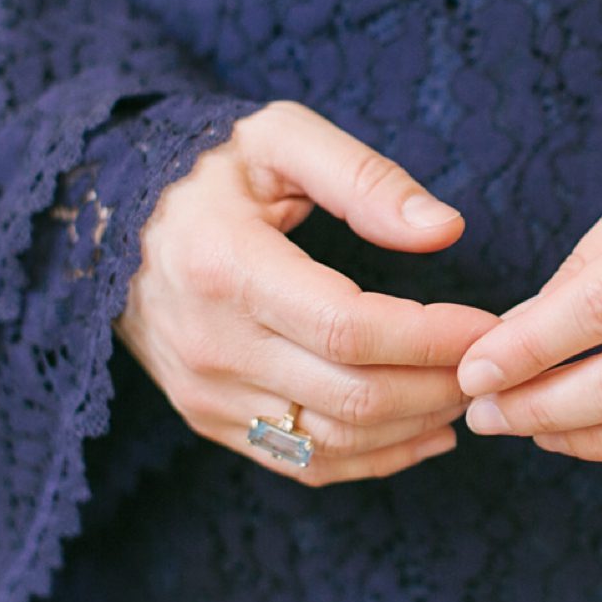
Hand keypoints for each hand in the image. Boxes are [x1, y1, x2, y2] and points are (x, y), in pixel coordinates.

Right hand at [118, 101, 497, 484]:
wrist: (106, 221)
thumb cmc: (209, 171)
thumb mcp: (278, 138)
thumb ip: (364, 177)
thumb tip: (445, 230)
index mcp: (226, 267)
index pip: (349, 328)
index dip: (432, 336)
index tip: (490, 324)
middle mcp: (211, 344)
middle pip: (353, 395)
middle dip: (441, 384)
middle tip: (495, 358)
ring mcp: (207, 393)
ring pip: (336, 440)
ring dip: (419, 424)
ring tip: (469, 388)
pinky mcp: (210, 421)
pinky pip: (306, 463)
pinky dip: (378, 457)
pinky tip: (429, 431)